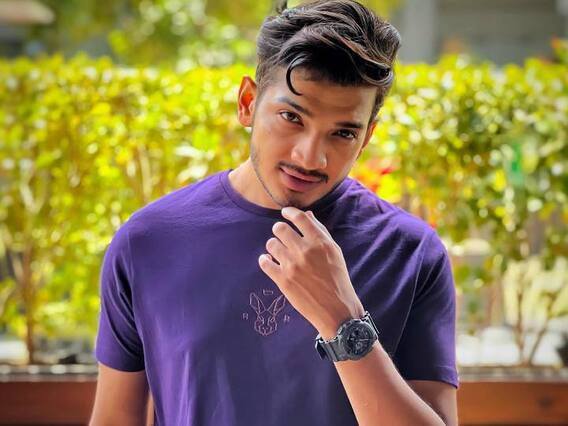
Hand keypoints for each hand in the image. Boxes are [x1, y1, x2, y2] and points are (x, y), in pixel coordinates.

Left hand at [258, 206, 364, 338]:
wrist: (336, 309)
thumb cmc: (338, 279)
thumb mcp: (334, 252)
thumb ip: (320, 231)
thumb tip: (307, 215)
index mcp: (320, 242)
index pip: (299, 218)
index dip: (289, 212)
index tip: (285, 213)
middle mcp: (305, 251)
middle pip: (280, 228)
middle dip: (280, 230)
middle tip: (282, 235)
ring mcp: (292, 266)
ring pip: (271, 244)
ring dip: (273, 245)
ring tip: (279, 251)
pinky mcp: (283, 280)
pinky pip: (264, 263)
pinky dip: (265, 260)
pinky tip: (270, 261)